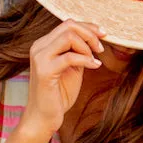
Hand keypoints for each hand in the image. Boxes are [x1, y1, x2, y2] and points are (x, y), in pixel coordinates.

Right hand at [20, 19, 105, 137]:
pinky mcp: (44, 71)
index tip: (103, 35)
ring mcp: (40, 58)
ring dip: (87, 46)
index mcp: (44, 44)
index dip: (88, 27)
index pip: (67, 24)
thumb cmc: (58, 94)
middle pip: (68, 26)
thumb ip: (79, 52)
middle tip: (101, 48)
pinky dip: (86, 60)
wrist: (43, 117)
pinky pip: (70, 57)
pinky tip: (94, 66)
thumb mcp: (72, 68)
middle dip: (90, 34)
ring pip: (68, 36)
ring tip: (94, 59)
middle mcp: (39, 47)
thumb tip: (95, 38)